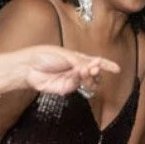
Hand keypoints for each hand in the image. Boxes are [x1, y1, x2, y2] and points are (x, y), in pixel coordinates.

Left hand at [0, 45, 120, 96]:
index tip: (117, 69)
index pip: (94, 61)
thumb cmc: (43, 56)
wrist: (27, 67)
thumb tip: (94, 66)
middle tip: (96, 68)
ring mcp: (71, 79)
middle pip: (93, 73)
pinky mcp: (65, 88)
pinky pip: (77, 86)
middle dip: (97, 71)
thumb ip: (81, 62)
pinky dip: (80, 81)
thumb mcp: (65, 55)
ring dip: (90, 76)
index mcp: (76, 58)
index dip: (106, 65)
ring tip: (88, 72)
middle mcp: (75, 69)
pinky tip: (78, 76)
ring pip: (87, 81)